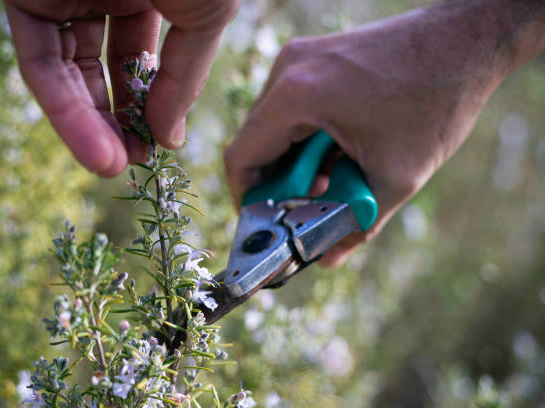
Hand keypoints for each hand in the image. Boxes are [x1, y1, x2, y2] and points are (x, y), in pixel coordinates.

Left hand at [4, 0, 238, 175]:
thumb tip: (169, 139)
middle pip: (100, 70)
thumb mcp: (207, 17)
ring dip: (88, 125)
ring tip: (112, 165)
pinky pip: (40, 61)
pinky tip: (93, 148)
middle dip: (115, 121)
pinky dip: (64, 108)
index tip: (158, 146)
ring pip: (68, 72)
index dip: (149, 105)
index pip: (140, 60)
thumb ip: (185, 79)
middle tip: (130, 162)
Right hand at [224, 1, 544, 265]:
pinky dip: (306, 137)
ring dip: (295, 161)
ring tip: (333, 177)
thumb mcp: (396, 177)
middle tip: (310, 206)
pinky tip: (340, 150)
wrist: (468, 41)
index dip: (247, 200)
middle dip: (278, 183)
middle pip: (255, 143)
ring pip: (273, 126)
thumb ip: (355, 224)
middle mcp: (289, 70)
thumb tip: (326, 258)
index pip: (241, 158)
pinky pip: (292, 107)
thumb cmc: (437, 101)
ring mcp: (301, 59)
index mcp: (298, 96)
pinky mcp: (316, 57)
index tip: (266, 223)